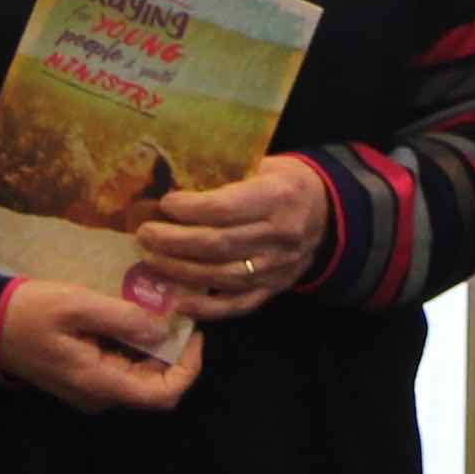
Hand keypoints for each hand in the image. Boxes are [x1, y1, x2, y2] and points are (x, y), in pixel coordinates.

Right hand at [0, 279, 201, 414]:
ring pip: (141, 374)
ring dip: (156, 346)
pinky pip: (123, 366)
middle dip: (174, 351)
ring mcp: (93, 389)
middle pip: (156, 384)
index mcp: (100, 383)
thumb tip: (164, 328)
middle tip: (176, 311)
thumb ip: (121, 318)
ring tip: (157, 308)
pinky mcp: (87, 376)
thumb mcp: (76, 304)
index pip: (163, 395)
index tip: (193, 333)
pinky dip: (136, 344)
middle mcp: (101, 395)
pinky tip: (133, 315)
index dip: (189, 368)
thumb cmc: (30, 313)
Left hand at [132, 156, 330, 320]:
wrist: (329, 214)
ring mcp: (277, 268)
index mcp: (278, 198)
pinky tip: (180, 303)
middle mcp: (279, 236)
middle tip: (145, 234)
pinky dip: (208, 309)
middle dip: (175, 241)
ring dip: (181, 271)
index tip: (165, 204)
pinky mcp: (273, 290)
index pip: (225, 209)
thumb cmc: (286, 183)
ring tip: (151, 260)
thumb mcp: (266, 165)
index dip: (190, 209)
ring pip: (222, 276)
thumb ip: (228, 175)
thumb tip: (174, 179)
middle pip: (218, 244)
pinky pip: (238, 305)